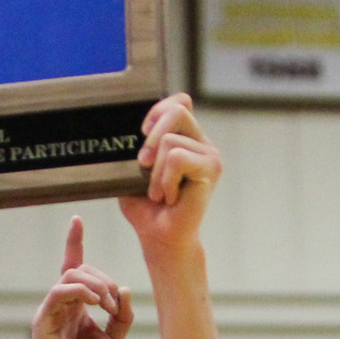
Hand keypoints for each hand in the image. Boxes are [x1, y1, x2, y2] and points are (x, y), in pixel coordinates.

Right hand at [30, 217, 133, 338]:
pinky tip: (96, 302)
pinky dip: (80, 291)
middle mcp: (60, 304)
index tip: (77, 220)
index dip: (74, 242)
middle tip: (115, 304)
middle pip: (79, 269)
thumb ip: (121, 315)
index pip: (72, 267)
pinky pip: (59, 292)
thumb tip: (123, 288)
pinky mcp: (42, 321)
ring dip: (96, 285)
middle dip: (103, 278)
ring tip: (108, 306)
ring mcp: (49, 311)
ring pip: (70, 276)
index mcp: (75, 306)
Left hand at [118, 95, 221, 255]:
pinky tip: (171, 197)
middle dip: (152, 137)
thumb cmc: (145, 206)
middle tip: (143, 165)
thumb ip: (135, 147)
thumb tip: (127, 131)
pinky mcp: (212, 168)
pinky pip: (177, 159)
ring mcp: (210, 154)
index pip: (180, 102)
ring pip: (171, 141)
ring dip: (155, 173)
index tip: (141, 132)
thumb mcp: (132, 170)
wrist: (159, 236)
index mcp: (185, 138)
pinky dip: (166, 181)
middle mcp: (200, 142)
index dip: (158, 110)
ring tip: (160, 194)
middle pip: (178, 110)